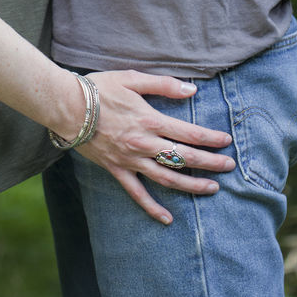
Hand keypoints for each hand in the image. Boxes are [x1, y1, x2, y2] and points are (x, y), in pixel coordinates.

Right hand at [77, 71, 235, 223]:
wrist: (67, 106)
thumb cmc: (99, 89)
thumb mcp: (132, 78)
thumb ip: (163, 85)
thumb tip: (191, 90)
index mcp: (150, 120)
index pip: (189, 133)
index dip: (210, 138)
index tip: (226, 141)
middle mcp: (144, 144)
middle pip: (184, 157)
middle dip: (210, 163)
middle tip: (229, 166)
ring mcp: (131, 160)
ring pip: (168, 178)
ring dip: (192, 185)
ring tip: (211, 189)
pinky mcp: (117, 170)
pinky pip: (137, 193)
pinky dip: (153, 208)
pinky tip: (168, 218)